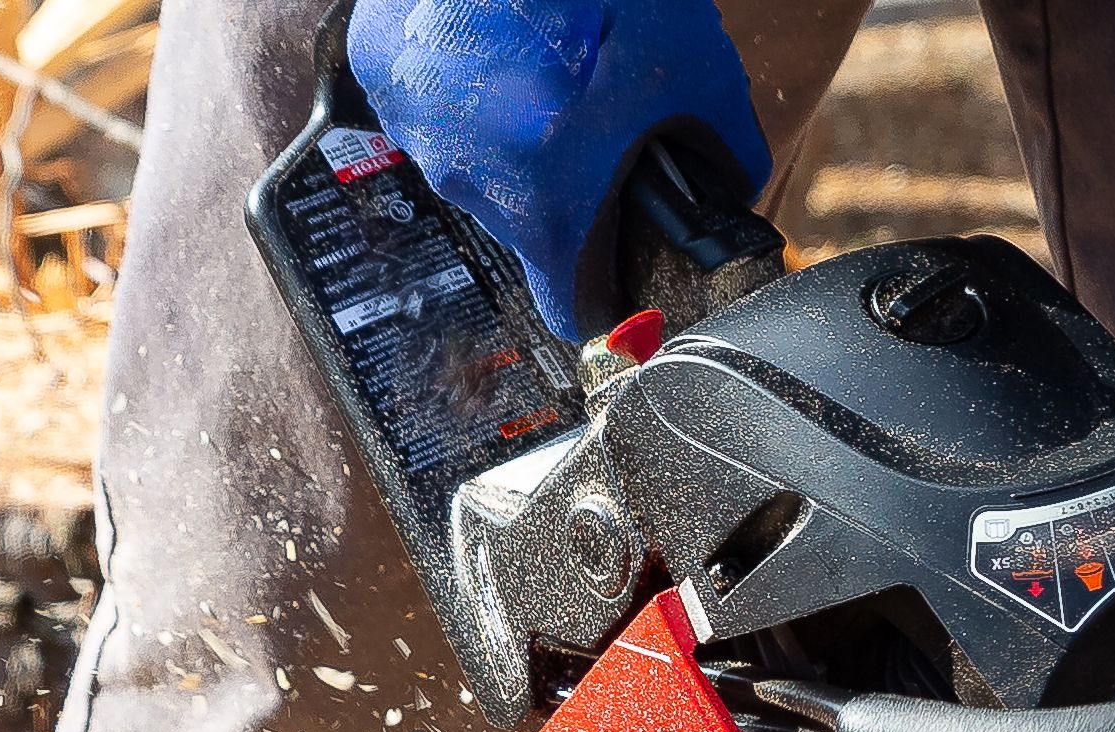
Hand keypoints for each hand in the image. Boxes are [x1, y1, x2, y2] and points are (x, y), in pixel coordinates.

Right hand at [344, 0, 767, 340]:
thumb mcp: (698, 73)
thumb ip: (724, 151)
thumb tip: (731, 189)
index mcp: (547, 203)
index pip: (569, 307)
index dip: (604, 293)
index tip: (620, 268)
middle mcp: (469, 181)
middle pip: (529, 223)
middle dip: (564, 182)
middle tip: (593, 116)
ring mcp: (416, 125)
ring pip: (478, 164)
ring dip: (512, 131)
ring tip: (546, 66)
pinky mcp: (384, 69)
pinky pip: (434, 105)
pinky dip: (467, 84)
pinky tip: (500, 40)